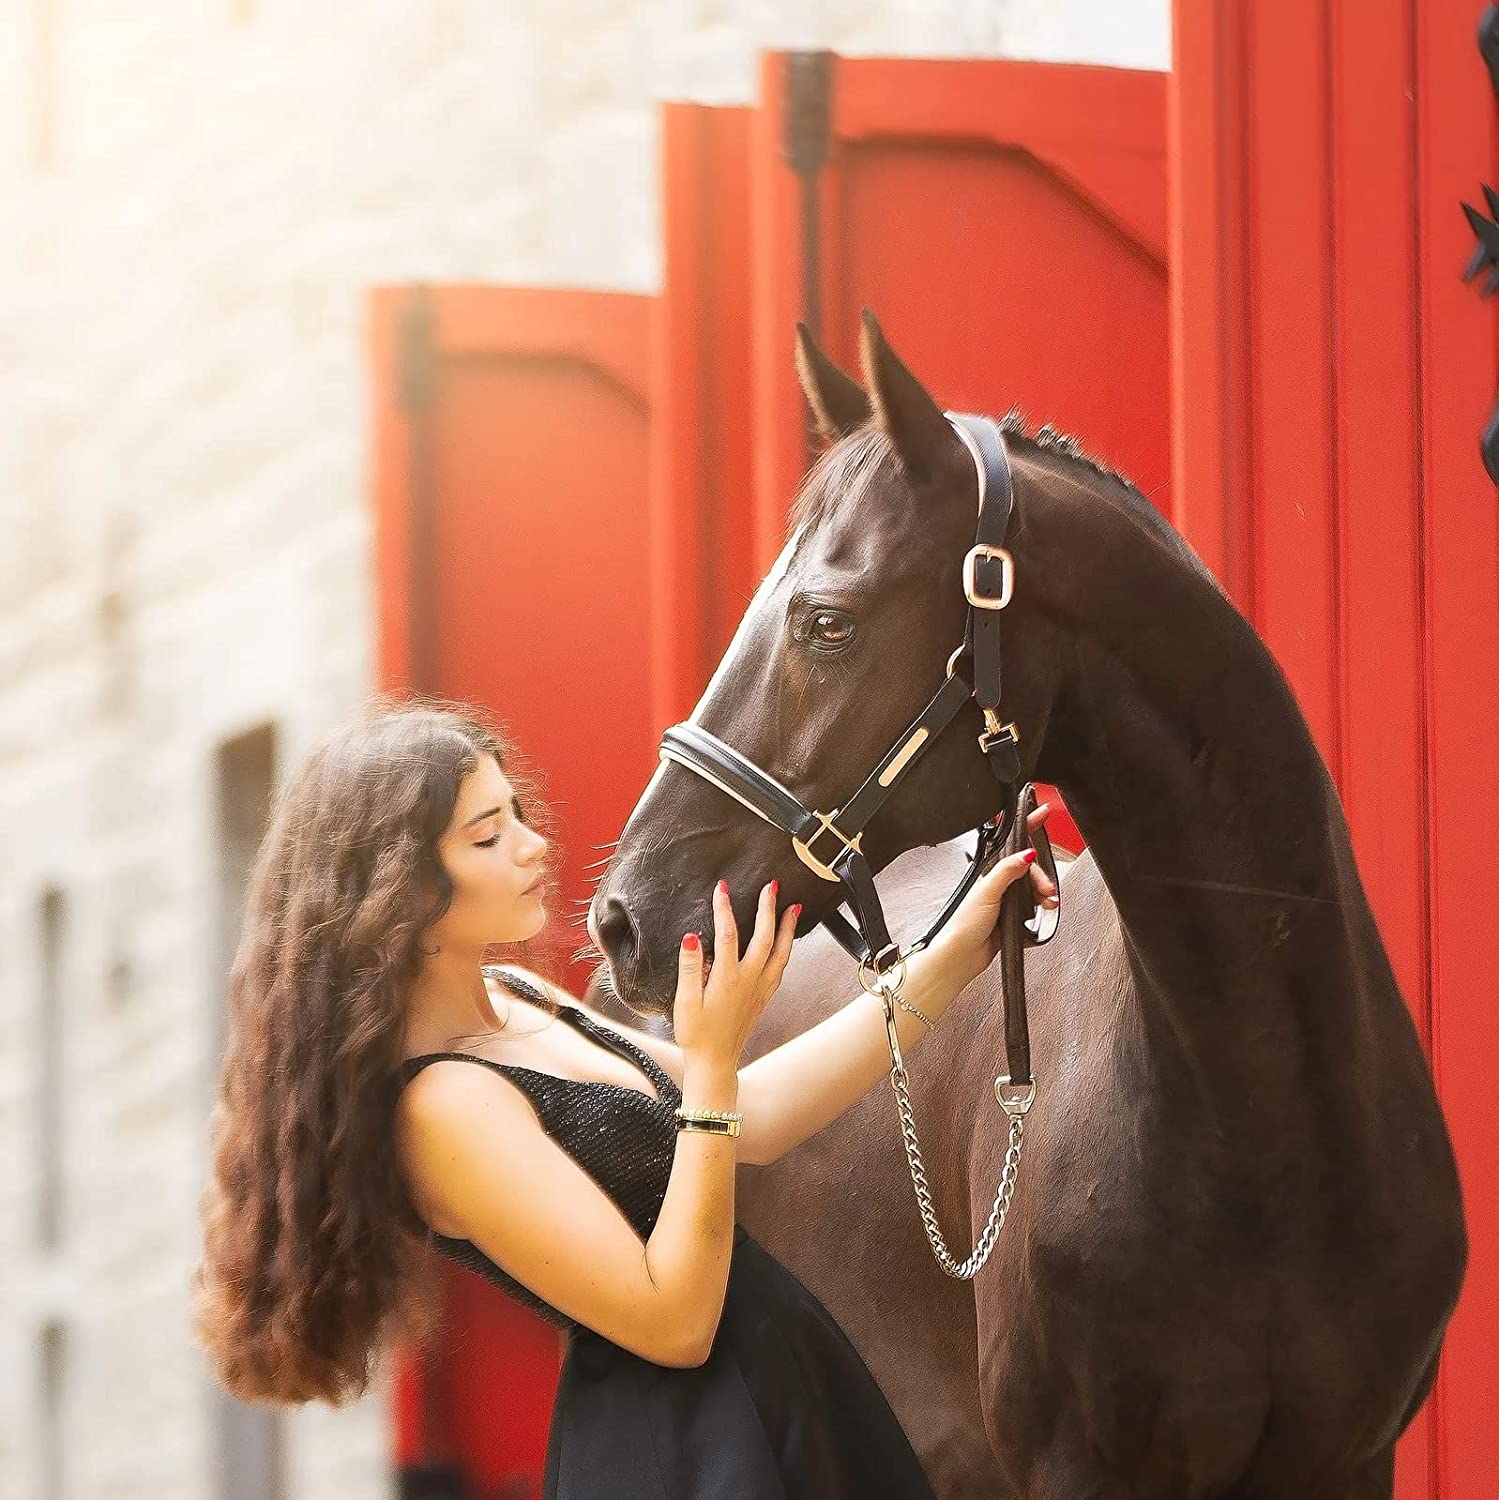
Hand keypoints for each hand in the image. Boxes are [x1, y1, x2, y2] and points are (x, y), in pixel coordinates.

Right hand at [674, 879, 798, 1071]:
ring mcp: (760, 989)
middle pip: (764, 937)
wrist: (715, 1063)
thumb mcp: (684, 1002)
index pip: (728, 934)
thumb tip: (692, 938)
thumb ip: (689, 967)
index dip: (725, 908)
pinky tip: (787, 943)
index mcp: (727, 979)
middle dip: (768, 909)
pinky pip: (781, 968)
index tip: (722, 888)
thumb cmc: (697, 1035)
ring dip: (788, 928)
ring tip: (794, 907)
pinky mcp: (764, 998)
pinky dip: (787, 950)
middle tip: (772, 886)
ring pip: (781, 953)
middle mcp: (749, 981)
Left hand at [926, 803, 1059, 986]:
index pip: (1013, 844)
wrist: (961, 955)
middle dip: (1042, 876)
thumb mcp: (987, 891)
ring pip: (1033, 887)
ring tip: (1047, 903)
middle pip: (1029, 869)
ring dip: (1043, 893)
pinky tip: (1043, 910)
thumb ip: (1007, 871)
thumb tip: (1026, 853)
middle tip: (1047, 889)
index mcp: (990, 872)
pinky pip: (1032, 906)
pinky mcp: (1011, 917)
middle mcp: (998, 883)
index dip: (1028, 826)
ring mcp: (1005, 899)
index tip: (1043, 812)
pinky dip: (1041, 907)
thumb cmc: (964, 924)